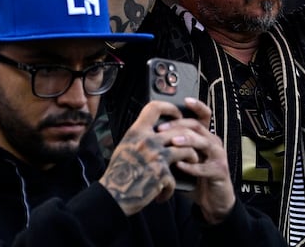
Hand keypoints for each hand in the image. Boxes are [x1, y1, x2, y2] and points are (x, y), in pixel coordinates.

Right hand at [100, 101, 188, 215]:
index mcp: (136, 132)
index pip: (155, 108)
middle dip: (189, 137)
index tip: (178, 115)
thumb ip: (140, 137)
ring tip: (192, 161)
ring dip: (192, 157)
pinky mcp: (162, 174)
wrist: (112, 196)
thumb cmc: (116, 174)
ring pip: (186, 150)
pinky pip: (175, 178)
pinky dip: (171, 187)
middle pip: (178, 130)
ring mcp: (156, 157)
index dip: (170, 108)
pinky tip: (165, 191)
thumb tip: (154, 132)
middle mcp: (147, 142)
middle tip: (192, 143)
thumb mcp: (125, 147)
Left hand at [162, 98, 234, 223]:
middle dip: (179, 125)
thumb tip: (153, 139)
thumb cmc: (197, 179)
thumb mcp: (186, 160)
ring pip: (204, 142)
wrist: (214, 200)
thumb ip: (175, 150)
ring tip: (173, 142)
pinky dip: (191, 166)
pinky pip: (205, 167)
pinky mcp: (219, 171)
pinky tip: (180, 166)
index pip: (203, 116)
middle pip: (198, 127)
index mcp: (205, 137)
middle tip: (161, 129)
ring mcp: (218, 156)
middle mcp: (213, 143)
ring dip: (187, 141)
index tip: (184, 100)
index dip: (196, 106)